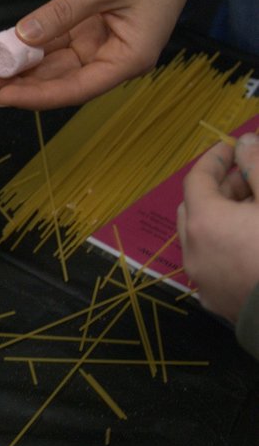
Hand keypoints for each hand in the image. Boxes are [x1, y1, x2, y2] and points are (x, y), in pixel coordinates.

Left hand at [0, 0, 207, 109]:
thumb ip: (63, 12)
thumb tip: (24, 36)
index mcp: (129, 59)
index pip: (77, 88)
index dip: (39, 96)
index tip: (4, 96)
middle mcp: (115, 58)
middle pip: (63, 79)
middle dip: (24, 80)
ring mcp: (103, 44)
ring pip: (57, 63)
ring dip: (24, 64)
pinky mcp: (92, 28)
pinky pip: (59, 42)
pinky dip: (33, 44)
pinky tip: (7, 46)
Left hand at [177, 134, 258, 323]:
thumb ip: (256, 166)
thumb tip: (243, 142)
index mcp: (203, 222)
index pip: (197, 178)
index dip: (215, 158)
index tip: (233, 146)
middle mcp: (193, 251)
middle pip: (196, 208)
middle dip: (220, 189)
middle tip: (249, 178)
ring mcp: (203, 281)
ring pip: (204, 238)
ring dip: (224, 218)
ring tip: (255, 210)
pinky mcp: (217, 302)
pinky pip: (214, 264)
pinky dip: (226, 245)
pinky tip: (253, 244)